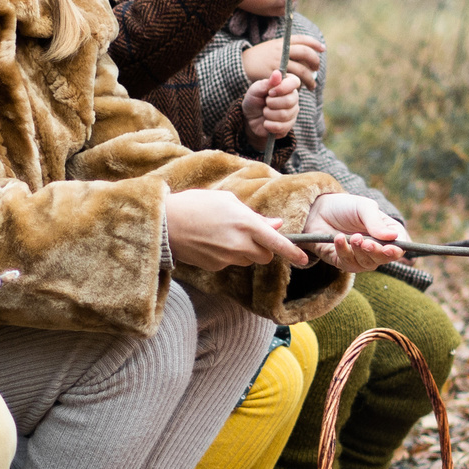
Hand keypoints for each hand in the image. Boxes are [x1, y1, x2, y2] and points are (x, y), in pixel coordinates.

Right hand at [165, 189, 308, 272]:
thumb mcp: (227, 201)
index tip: (304, 259)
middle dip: (265, 250)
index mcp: (246, 224)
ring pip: (247, 260)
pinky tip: (212, 241)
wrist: (165, 223)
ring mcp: (227, 258)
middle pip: (265, 257)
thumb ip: (255, 215)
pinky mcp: (215, 266)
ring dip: (245, 251)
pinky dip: (227, 254)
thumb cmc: (196, 204)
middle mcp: (239, 244)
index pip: (277, 243)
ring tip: (224, 234)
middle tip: (253, 237)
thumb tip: (276, 225)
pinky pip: (230, 263)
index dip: (293, 253)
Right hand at [242, 35, 322, 86]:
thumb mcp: (272, 46)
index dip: (315, 43)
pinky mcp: (276, 76)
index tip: (323, 49)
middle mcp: (282, 51)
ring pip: (301, 70)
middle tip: (316, 69)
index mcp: (282, 42)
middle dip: (314, 61)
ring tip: (312, 85)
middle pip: (305, 53)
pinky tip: (299, 89)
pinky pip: (292, 81)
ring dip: (310, 78)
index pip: (303, 39)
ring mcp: (279, 63)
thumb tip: (306, 51)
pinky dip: (298, 85)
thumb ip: (287, 47)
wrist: (242, 64)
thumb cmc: (259, 56)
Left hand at [242, 73, 298, 140]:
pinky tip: (266, 123)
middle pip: (290, 101)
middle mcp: (293, 98)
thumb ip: (267, 83)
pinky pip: (282, 127)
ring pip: (284, 114)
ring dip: (268, 114)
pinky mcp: (288, 126)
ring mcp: (292, 113)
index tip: (270, 92)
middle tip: (265, 102)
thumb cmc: (254, 100)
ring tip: (264, 112)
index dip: (283, 87)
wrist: (249, 119)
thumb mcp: (255, 90)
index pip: (295, 82)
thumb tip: (277, 73)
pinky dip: (269, 125)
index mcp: (287, 85)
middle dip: (271, 103)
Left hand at [306, 193, 405, 274]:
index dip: (396, 250)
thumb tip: (393, 236)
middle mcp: (377, 248)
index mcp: (387, 233)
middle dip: (376, 252)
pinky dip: (343, 251)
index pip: (399, 247)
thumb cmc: (345, 207)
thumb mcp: (363, 208)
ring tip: (352, 237)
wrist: (318, 211)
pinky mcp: (344, 262)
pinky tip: (338, 238)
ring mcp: (361, 257)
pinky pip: (347, 263)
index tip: (389, 248)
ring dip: (359, 251)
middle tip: (366, 242)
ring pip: (367, 263)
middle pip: (384, 258)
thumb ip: (376, 222)